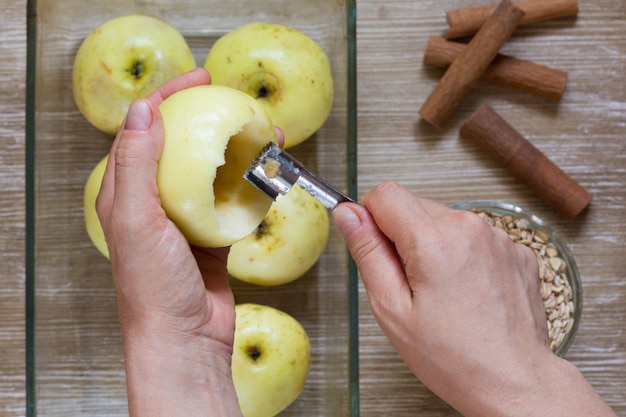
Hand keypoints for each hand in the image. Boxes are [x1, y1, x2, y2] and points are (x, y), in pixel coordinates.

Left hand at [96, 68, 241, 416]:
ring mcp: (187, 217)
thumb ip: (136, 164)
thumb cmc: (154, 286)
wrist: (185, 337)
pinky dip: (252, 182)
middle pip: (181, 143)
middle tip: (232, 98)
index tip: (197, 79)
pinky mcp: (213, 234)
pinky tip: (269, 171)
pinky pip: (234, 199)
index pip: (142, 130)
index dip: (166, 97)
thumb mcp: (136, 219)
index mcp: (126, 192)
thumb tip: (141, 112)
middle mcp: (155, 200)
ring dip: (236, 147)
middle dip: (206, 115)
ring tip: (261, 130)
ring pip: (213, 169)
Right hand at [333, 181, 616, 416]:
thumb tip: (347, 214)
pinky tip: (467, 290)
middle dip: (403, 236)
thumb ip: (367, 251)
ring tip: (442, 291)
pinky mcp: (517, 249)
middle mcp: (469, 227)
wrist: (514, 382)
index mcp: (433, 240)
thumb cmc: (454, 357)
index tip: (377, 248)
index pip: (385, 194)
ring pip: (444, 220)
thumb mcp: (391, 308)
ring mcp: (498, 236)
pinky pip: (474, 236)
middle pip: (414, 205)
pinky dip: (464, 254)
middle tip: (410, 283)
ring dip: (434, 244)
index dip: (371, 218)